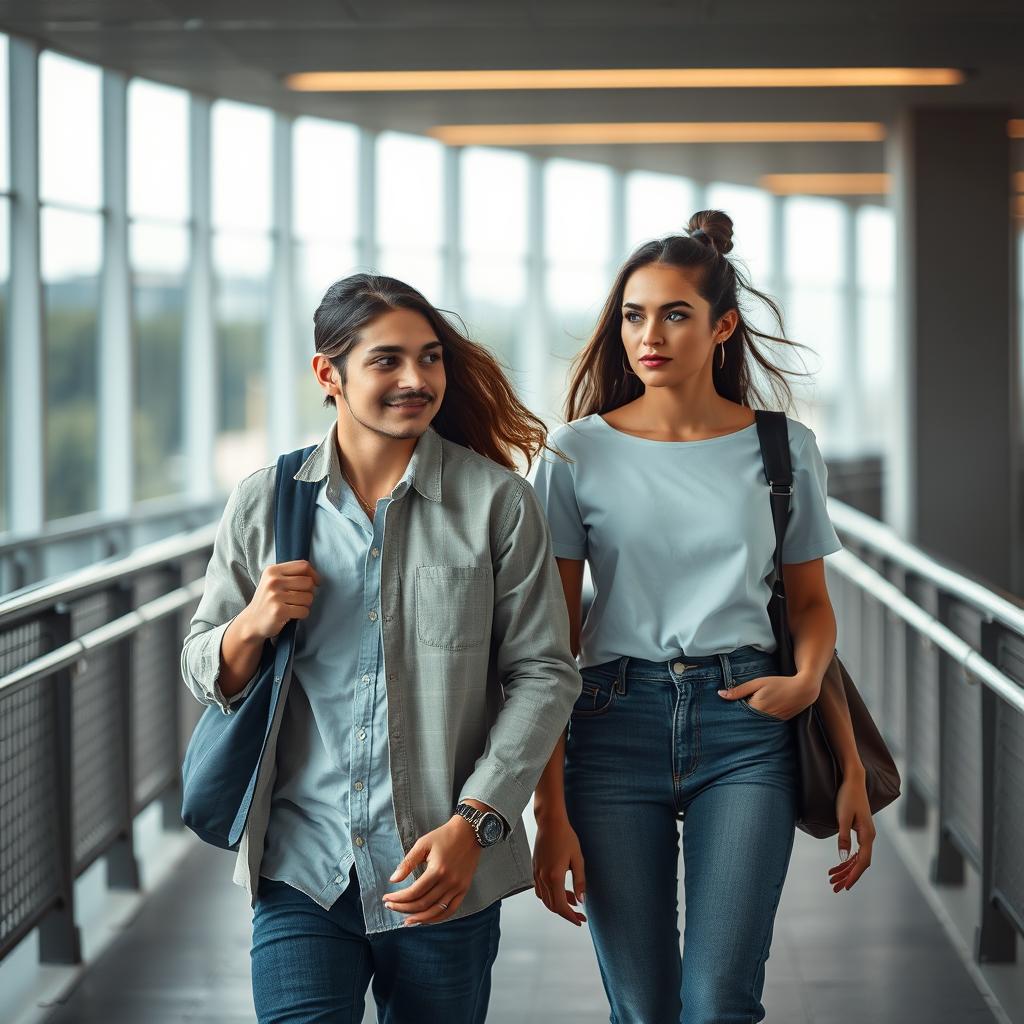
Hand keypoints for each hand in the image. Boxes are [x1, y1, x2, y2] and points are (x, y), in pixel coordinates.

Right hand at [237, 560, 320, 640]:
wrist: (252, 622)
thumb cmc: (268, 601)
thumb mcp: (273, 581)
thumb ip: (290, 575)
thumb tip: (314, 576)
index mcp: (273, 571)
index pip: (303, 565)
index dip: (313, 574)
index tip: (315, 582)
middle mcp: (273, 581)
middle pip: (308, 582)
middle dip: (309, 592)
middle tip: (300, 599)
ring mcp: (275, 596)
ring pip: (308, 597)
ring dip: (305, 605)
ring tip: (293, 607)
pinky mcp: (279, 611)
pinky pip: (304, 611)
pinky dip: (302, 614)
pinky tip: (292, 615)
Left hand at [384, 817, 481, 925]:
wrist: (469, 832)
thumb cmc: (443, 836)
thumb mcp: (423, 844)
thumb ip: (407, 863)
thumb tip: (393, 880)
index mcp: (437, 870)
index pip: (414, 892)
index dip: (398, 898)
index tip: (386, 898)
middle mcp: (449, 882)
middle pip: (423, 904)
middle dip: (404, 908)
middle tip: (391, 907)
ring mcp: (458, 887)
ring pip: (436, 911)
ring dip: (420, 918)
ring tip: (406, 921)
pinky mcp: (464, 889)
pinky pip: (451, 910)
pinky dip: (438, 918)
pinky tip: (426, 919)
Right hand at [533, 814, 586, 926]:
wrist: (550, 823)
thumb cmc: (566, 837)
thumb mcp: (578, 859)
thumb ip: (580, 881)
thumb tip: (582, 901)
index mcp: (554, 877)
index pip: (561, 906)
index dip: (571, 917)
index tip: (580, 921)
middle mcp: (543, 878)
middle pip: (552, 906)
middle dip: (566, 913)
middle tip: (580, 915)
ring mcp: (537, 874)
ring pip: (545, 899)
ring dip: (558, 904)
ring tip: (573, 900)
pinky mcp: (535, 869)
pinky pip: (540, 890)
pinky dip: (550, 895)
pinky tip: (561, 890)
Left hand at [716, 673, 819, 720]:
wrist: (803, 690)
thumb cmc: (779, 683)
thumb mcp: (758, 683)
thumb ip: (739, 690)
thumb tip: (720, 694)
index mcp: (756, 707)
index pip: (737, 713)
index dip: (731, 710)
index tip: (727, 708)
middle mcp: (764, 718)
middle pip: (744, 720)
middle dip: (739, 716)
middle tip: (735, 711)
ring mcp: (772, 723)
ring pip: (754, 724)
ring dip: (749, 719)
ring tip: (749, 711)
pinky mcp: (778, 724)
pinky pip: (763, 724)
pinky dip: (759, 721)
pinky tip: (759, 714)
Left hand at [828, 770, 874, 891]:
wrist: (853, 780)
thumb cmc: (848, 796)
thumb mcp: (843, 817)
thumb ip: (843, 837)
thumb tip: (844, 858)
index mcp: (867, 835)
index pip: (862, 862)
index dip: (854, 875)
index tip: (845, 886)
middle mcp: (869, 837)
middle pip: (860, 863)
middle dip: (847, 876)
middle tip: (834, 887)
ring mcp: (865, 834)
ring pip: (857, 858)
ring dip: (845, 869)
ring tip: (832, 878)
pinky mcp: (860, 830)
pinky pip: (855, 850)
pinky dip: (847, 859)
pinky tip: (839, 864)